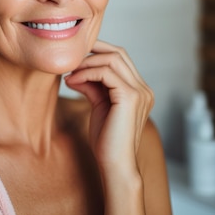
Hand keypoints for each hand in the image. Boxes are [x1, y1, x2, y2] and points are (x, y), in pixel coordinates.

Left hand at [64, 41, 153, 172]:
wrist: (115, 164)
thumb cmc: (107, 140)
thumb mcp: (99, 105)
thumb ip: (93, 86)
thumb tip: (76, 71)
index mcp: (139, 90)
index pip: (120, 58)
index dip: (97, 52)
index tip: (75, 58)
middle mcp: (143, 88)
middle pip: (118, 53)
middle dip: (92, 51)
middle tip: (71, 60)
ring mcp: (140, 92)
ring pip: (112, 59)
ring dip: (86, 63)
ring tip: (70, 74)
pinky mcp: (130, 97)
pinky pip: (106, 73)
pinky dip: (86, 73)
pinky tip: (72, 81)